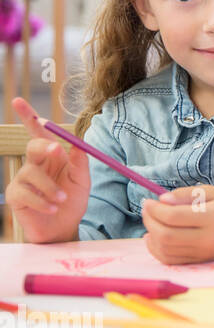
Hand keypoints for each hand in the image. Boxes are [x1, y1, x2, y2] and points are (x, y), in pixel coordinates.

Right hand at [3, 97, 89, 242]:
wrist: (64, 227)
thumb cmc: (73, 201)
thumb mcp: (82, 181)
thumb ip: (80, 162)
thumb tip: (80, 142)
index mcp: (52, 156)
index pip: (39, 133)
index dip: (28, 117)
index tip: (18, 101)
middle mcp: (35, 164)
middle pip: (33, 146)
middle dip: (45, 147)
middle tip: (57, 152)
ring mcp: (23, 179)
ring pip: (31, 172)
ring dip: (50, 187)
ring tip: (62, 199)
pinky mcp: (16, 195)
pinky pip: (26, 193)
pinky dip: (42, 200)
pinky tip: (52, 207)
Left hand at [141, 184, 213, 263]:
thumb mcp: (211, 192)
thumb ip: (185, 194)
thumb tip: (161, 200)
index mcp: (213, 218)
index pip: (174, 216)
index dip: (155, 209)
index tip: (148, 201)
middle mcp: (208, 239)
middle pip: (166, 235)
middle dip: (150, 221)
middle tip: (147, 209)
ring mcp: (203, 254)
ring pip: (165, 249)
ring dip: (151, 234)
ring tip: (152, 221)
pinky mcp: (199, 262)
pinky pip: (170, 260)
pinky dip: (156, 249)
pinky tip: (153, 237)